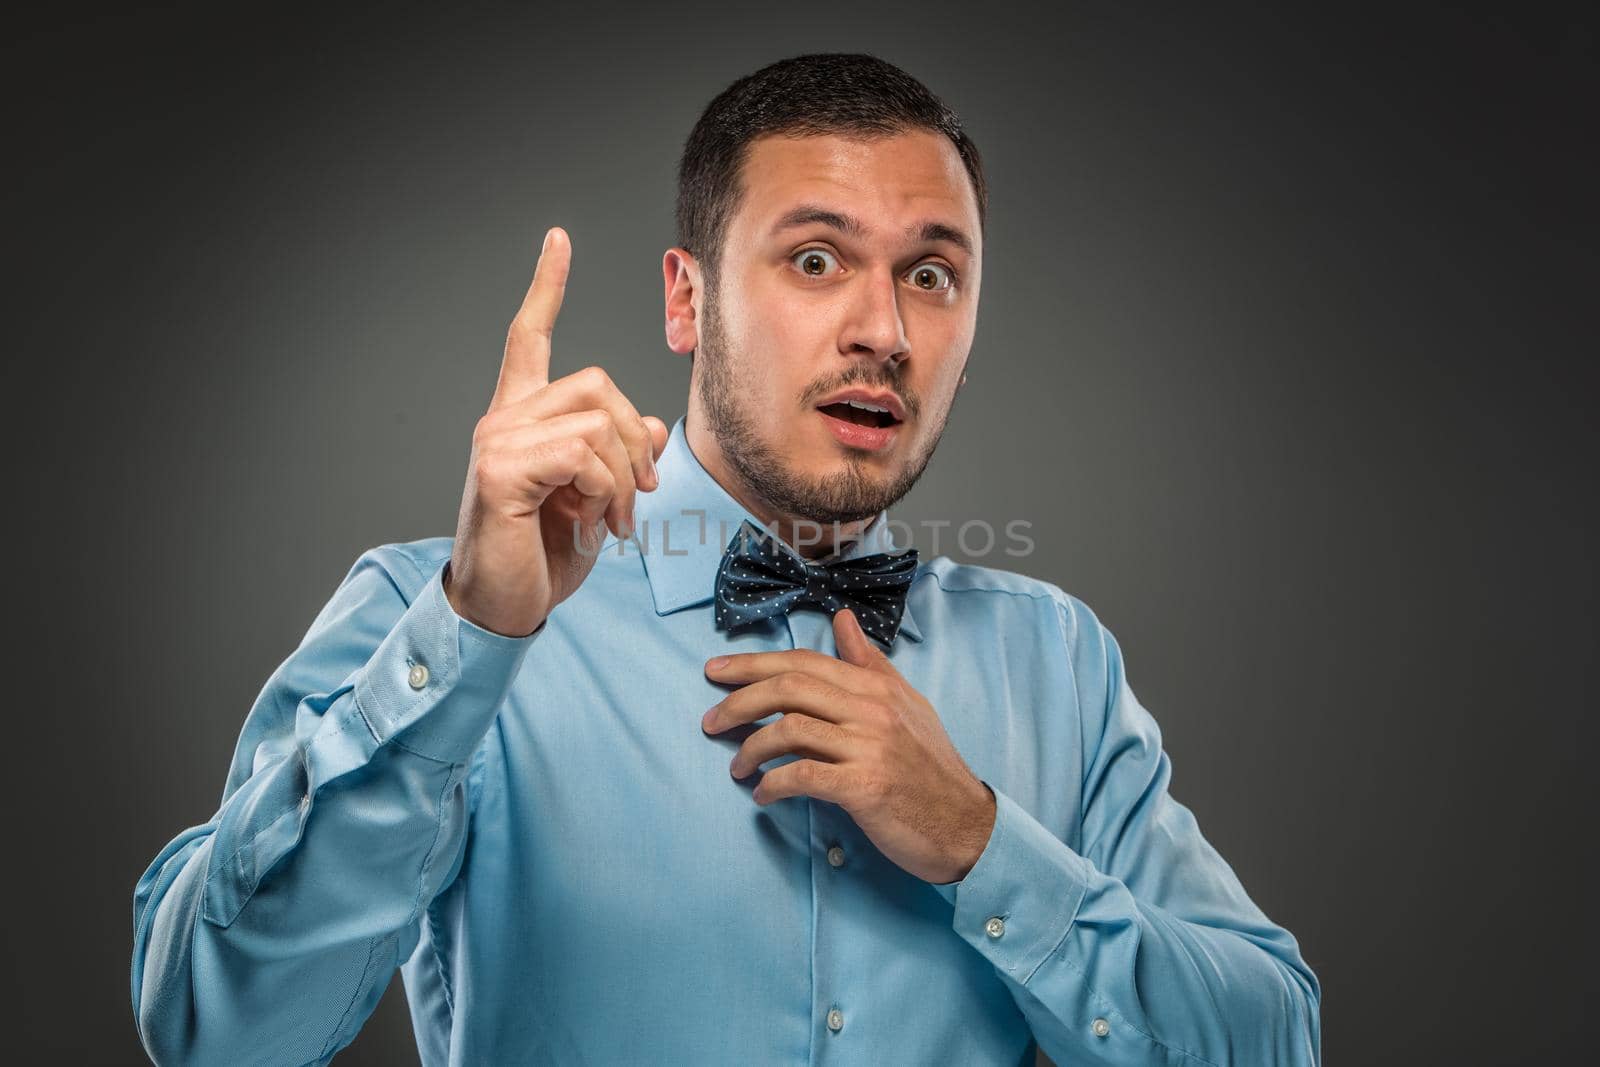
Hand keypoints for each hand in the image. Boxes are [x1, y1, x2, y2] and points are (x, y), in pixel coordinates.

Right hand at [445, 227, 669, 636]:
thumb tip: (650, 426)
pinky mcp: (499, 469)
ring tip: (611, 520)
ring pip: (595, 420)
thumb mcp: (598, 499)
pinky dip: (602, 491)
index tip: (558, 240)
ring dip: (621, 477)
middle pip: (596, 383)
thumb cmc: (543, 554)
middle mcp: (504, 419)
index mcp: (523, 419)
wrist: (502, 606)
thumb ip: (620, 455)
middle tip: (636, 495)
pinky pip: (582, 454)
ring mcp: (497, 440)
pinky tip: (590, 522)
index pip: (530, 338)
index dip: (546, 287)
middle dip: (633, 439)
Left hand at [701, 608, 996, 884]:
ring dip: (751, 748)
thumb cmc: (931, 768)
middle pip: (789, 688)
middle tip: (710, 721)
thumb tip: (841, 619)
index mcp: (877, 687)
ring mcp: (869, 747)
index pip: (804, 662)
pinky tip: (764, 794)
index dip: (753, 664)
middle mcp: (872, 710)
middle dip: (738, 700)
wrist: (966, 825)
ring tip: (736, 766)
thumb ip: (869, 663)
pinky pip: (803, 776)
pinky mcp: (865, 788)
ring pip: (790, 729)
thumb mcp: (906, 705)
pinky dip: (774, 784)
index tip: (716, 672)